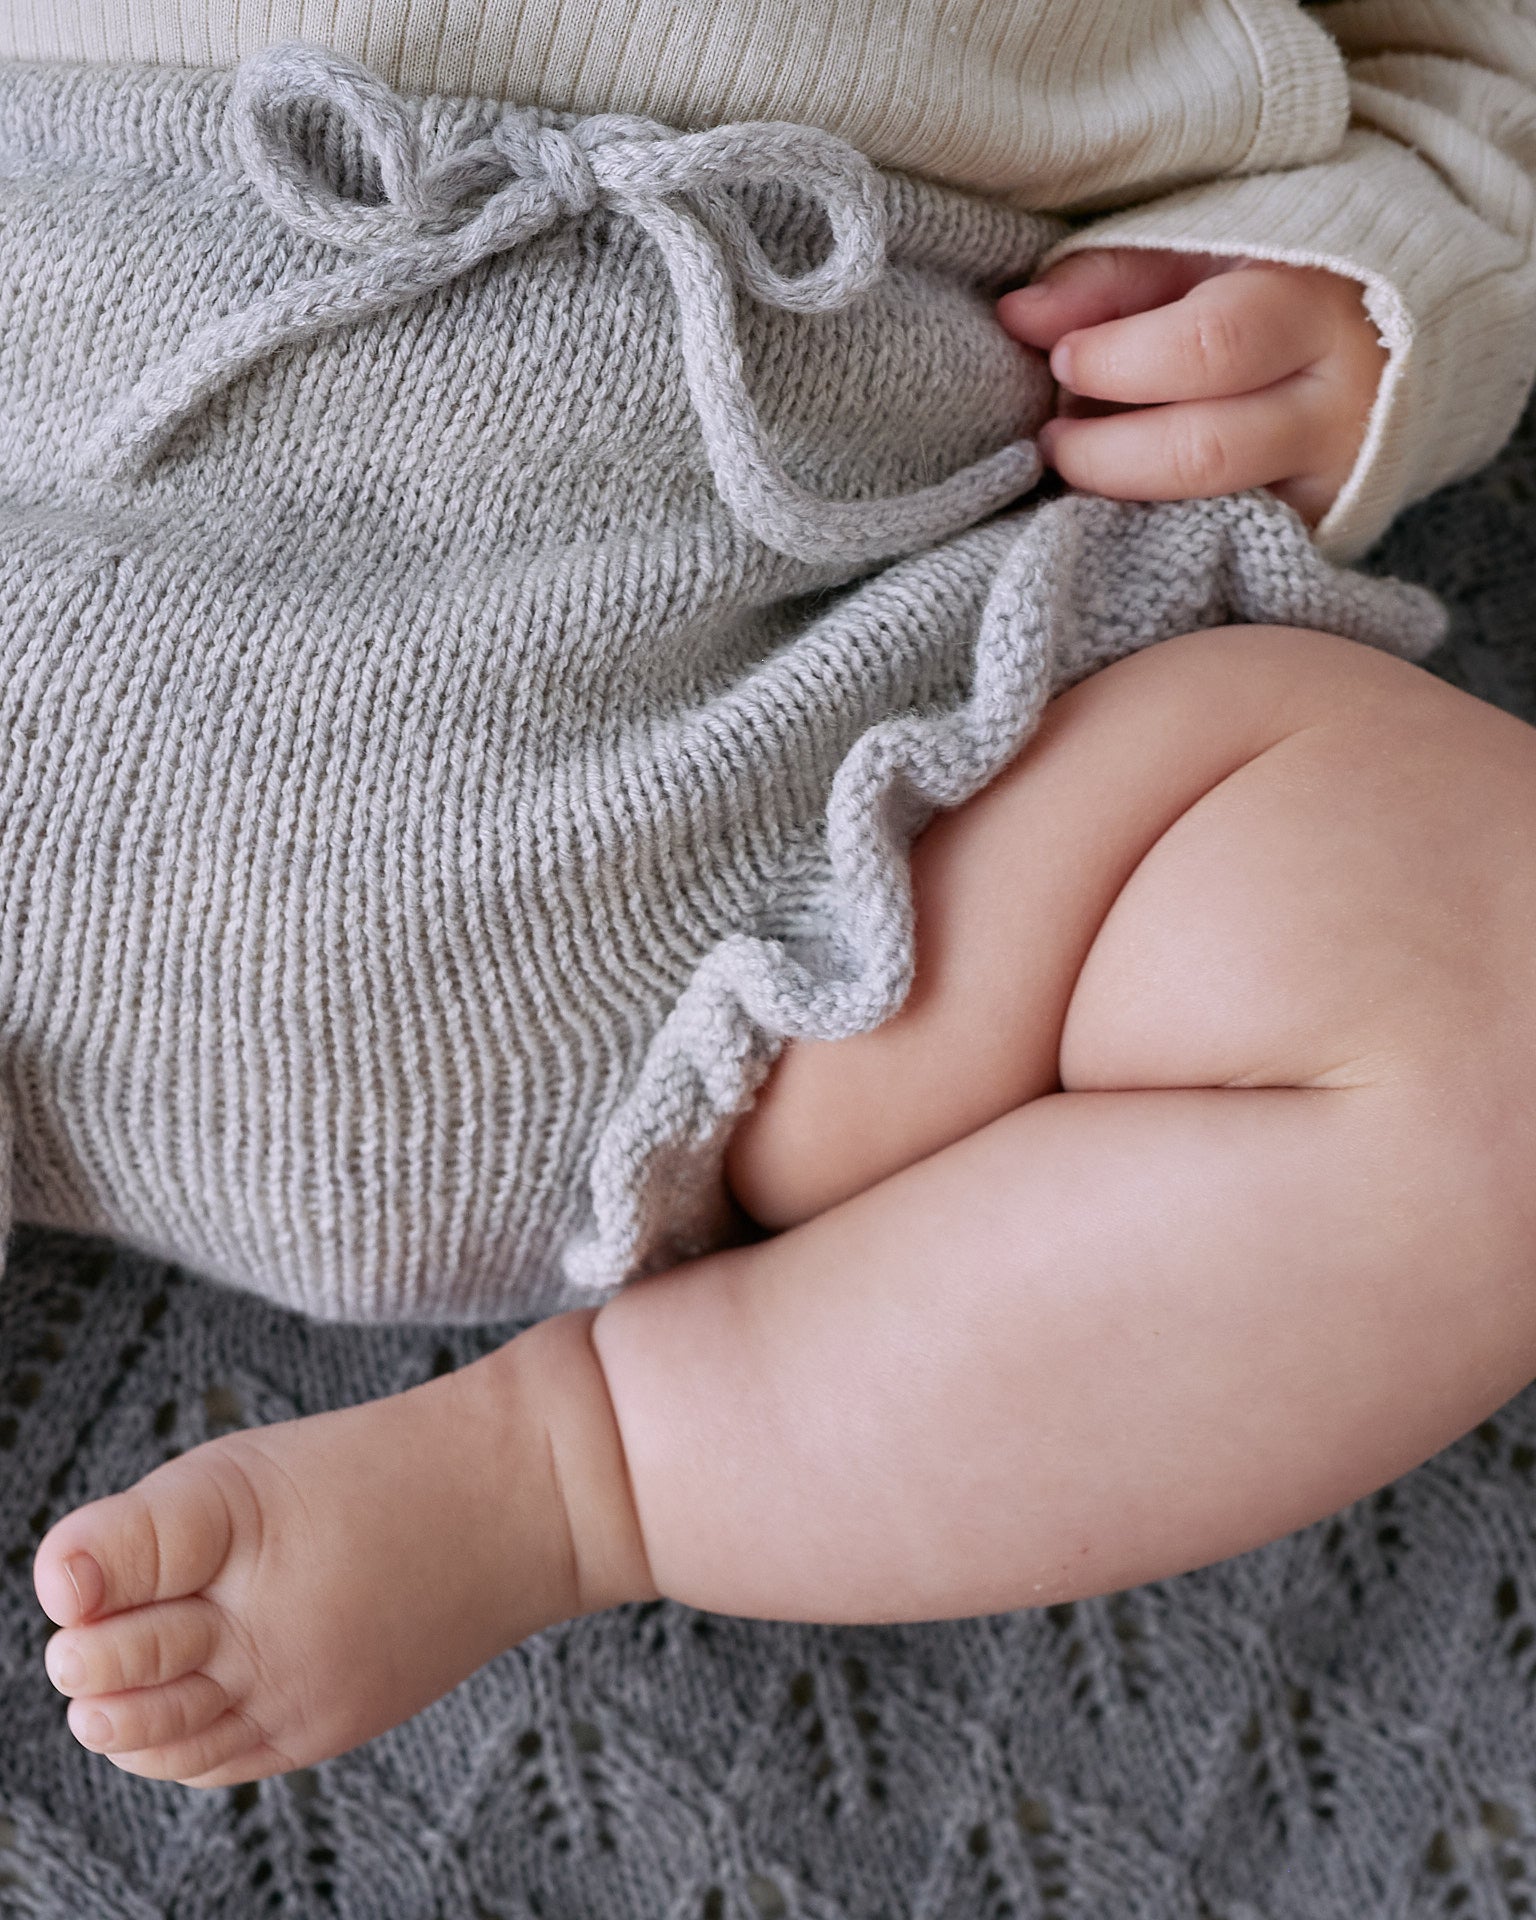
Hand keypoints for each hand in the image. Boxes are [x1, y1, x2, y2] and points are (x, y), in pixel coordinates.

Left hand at [997, 249, 1387, 527]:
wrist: (1394, 339)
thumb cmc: (1272, 281)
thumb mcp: (1200, 255)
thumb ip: (1107, 281)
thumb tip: (1017, 317)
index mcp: (1316, 306)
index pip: (1209, 345)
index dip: (1115, 361)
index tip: (1060, 362)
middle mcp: (1338, 406)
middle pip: (1204, 452)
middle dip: (1102, 453)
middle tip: (1052, 439)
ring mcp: (1333, 485)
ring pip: (1210, 519)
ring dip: (1122, 503)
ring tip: (1079, 466)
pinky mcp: (1318, 538)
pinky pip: (1224, 551)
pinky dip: (1157, 536)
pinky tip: (1124, 510)